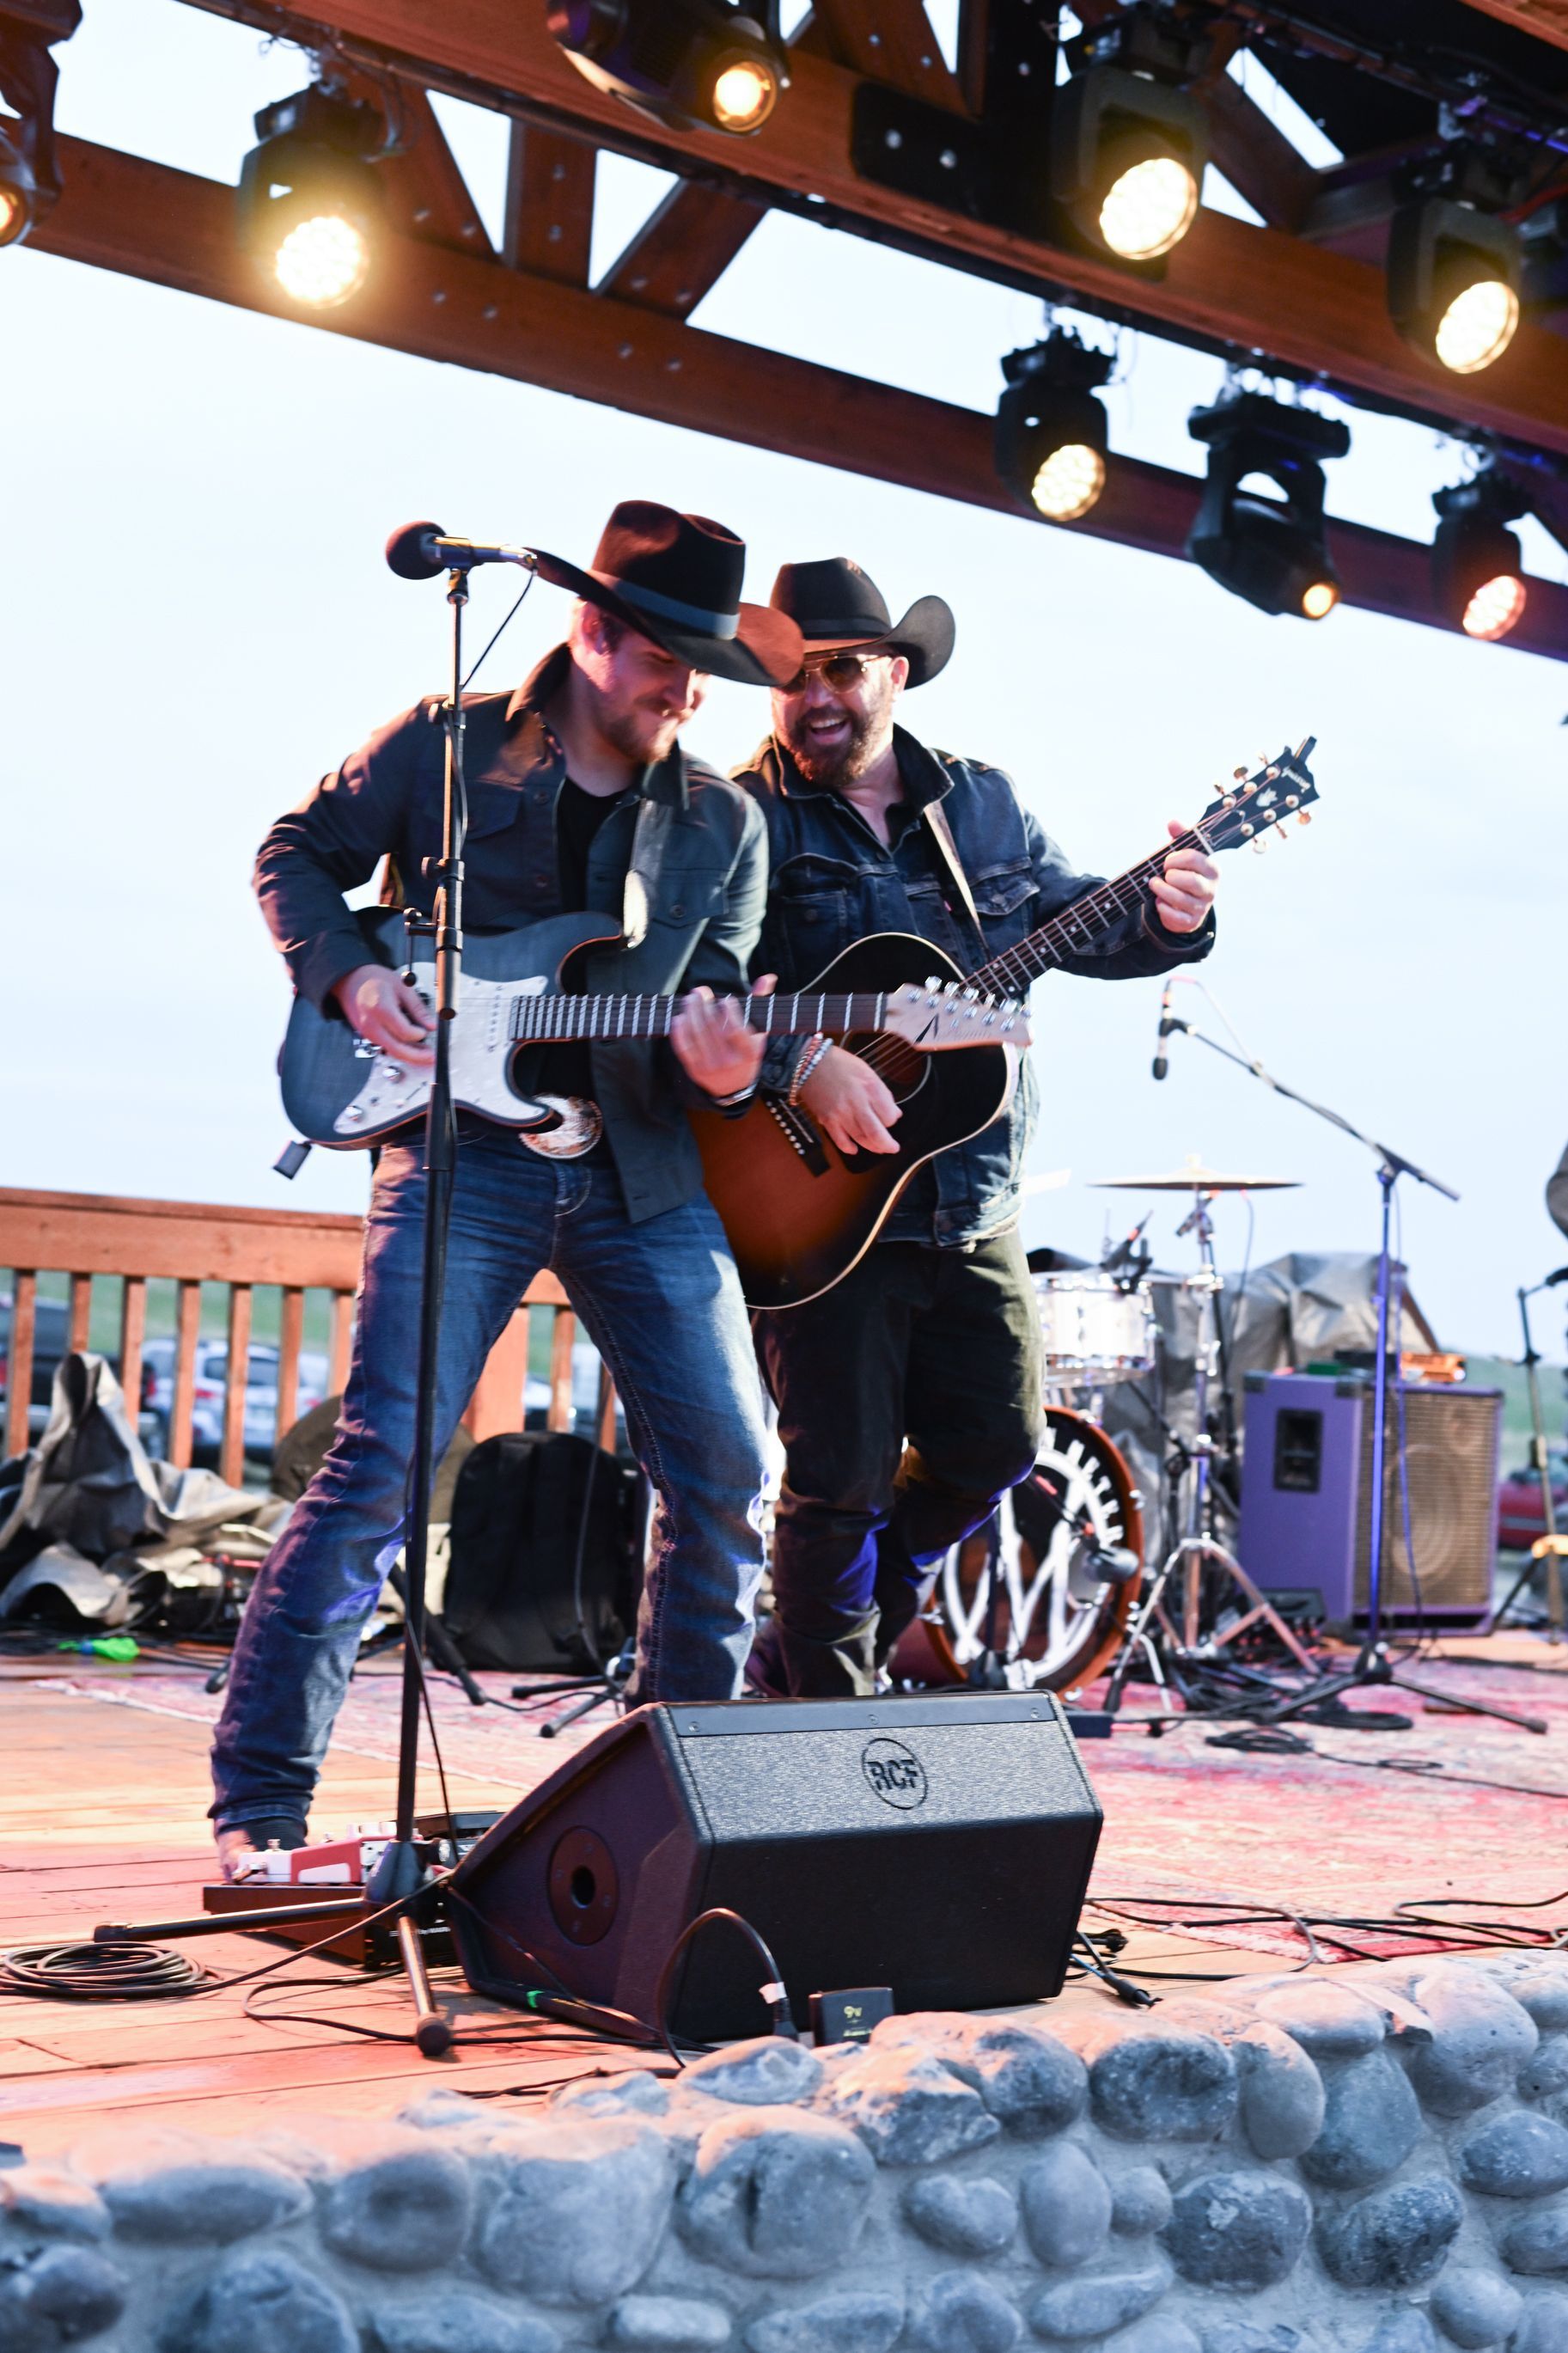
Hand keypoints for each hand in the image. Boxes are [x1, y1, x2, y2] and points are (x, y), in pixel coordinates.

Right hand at [333, 964, 435, 1068]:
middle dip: (416, 1056)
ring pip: (391, 1051)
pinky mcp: (367, 1036)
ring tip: (425, 1055)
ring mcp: (368, 1032)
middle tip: (431, 1057)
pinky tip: (412, 1049)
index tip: (427, 1030)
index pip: (404, 1032)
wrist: (351, 980)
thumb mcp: (402, 987)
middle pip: (397, 1049)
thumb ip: (418, 1008)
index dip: (419, 1034)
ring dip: (409, 1056)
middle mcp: (372, 1025)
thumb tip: (431, 1025)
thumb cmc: (374, 979)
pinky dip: (400, 1050)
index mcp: (381, 1009)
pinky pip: (386, 1047)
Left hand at [673, 976, 775, 1099]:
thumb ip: (759, 1004)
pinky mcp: (695, 1070)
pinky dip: (680, 1031)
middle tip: (699, 991)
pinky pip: (684, 1048)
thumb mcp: (757, 1033)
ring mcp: (711, 1067)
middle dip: (704, 1007)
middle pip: (713, 1029)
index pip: (736, 1030)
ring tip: (690, 999)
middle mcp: (730, 1061)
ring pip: (697, 1035)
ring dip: (691, 1013)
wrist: (734, 1086)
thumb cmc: (746, 1052)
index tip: (725, 999)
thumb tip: (767, 978)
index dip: (729, 1012)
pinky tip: (679, 1017)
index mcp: (749, 1052)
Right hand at [801, 1045, 901, 1156]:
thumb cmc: (839, 1064)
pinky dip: (849, 1148)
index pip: (889, 1116)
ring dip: (872, 1147)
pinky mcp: (827, 1120)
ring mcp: (841, 1113)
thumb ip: (882, 1093)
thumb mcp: (867, 1072)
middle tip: (892, 1148)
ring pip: (861, 1139)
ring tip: (879, 1149)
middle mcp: (857, 1102)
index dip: (892, 1120)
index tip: (890, 1119)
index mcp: (870, 1088)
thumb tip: (895, 1112)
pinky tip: (854, 1149)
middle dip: (888, 1145)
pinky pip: (840, 1141)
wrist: (809, 1063)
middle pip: (877, 1133)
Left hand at [1149, 819, 1218, 934]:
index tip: (1167, 860)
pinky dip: (1162, 907)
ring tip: (1154, 884)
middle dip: (1171, 876)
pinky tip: (1159, 901)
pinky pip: (1175, 915)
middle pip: (1191, 881)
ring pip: (1181, 899)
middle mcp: (1211, 889)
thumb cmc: (1183, 873)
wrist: (1183, 905)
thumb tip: (1173, 822)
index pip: (1195, 859)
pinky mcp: (1191, 921)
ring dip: (1162, 890)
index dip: (1176, 858)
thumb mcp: (1181, 854)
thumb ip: (1179, 837)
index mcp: (1212, 869)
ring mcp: (1202, 907)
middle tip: (1163, 874)